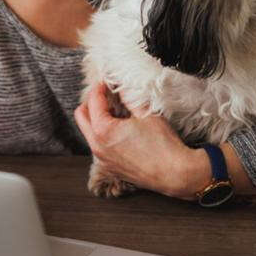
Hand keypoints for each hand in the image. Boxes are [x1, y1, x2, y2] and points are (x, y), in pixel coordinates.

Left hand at [73, 81, 199, 198]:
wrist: (174, 173)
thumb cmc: (163, 145)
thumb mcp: (146, 114)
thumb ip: (130, 97)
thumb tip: (122, 86)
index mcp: (103, 131)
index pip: (93, 101)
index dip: (99, 87)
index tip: (107, 81)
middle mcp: (97, 146)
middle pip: (81, 117)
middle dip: (91, 102)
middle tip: (105, 94)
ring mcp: (103, 159)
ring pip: (89, 132)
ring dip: (96, 118)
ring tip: (115, 110)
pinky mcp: (111, 167)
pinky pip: (99, 146)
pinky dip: (103, 133)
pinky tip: (120, 128)